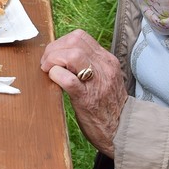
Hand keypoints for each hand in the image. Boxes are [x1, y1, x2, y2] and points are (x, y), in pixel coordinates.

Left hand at [40, 29, 126, 157]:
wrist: (122, 131)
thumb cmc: (108, 106)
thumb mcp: (103, 78)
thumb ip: (89, 65)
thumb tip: (63, 56)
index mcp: (107, 61)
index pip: (80, 37)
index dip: (61, 42)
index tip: (53, 54)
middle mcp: (104, 68)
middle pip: (75, 41)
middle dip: (54, 48)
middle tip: (46, 62)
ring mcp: (97, 82)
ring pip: (73, 55)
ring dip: (53, 59)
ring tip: (48, 70)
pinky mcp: (87, 99)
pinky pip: (68, 79)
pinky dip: (56, 75)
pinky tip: (53, 79)